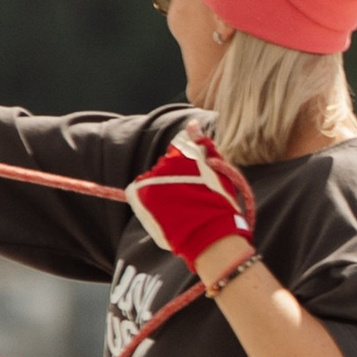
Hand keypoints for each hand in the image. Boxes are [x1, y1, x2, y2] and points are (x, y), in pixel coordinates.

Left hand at [126, 132, 253, 272]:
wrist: (209, 234)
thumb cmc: (219, 202)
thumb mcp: (218, 168)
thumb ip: (202, 143)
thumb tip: (192, 123)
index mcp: (183, 154)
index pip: (178, 151)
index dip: (188, 168)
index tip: (197, 182)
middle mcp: (164, 163)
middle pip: (165, 166)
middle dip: (174, 178)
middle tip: (191, 197)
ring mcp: (150, 180)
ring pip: (153, 180)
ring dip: (162, 189)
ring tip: (179, 207)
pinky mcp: (140, 196)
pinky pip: (138, 192)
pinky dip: (146, 200)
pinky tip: (163, 211)